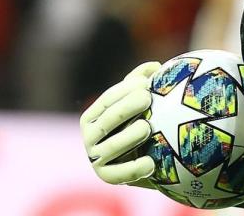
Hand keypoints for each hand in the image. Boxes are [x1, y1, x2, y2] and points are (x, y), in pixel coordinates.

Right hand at [80, 61, 161, 186]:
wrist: (148, 159)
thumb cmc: (140, 122)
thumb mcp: (138, 104)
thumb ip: (140, 84)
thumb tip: (153, 66)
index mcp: (93, 115)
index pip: (108, 99)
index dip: (126, 89)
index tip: (146, 84)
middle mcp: (89, 137)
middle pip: (108, 120)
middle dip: (126, 108)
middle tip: (147, 98)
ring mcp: (96, 158)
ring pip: (111, 147)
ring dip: (128, 136)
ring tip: (147, 127)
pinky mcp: (107, 176)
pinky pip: (119, 175)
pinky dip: (134, 169)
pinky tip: (151, 163)